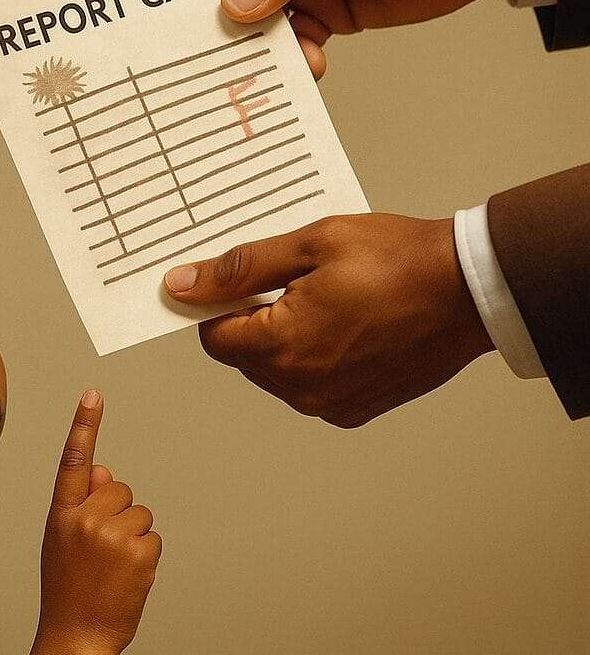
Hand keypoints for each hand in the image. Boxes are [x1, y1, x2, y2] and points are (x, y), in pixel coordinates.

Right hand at [38, 391, 161, 654]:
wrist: (76, 635)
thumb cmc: (69, 588)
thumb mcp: (63, 543)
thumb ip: (80, 505)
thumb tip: (103, 469)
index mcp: (62, 514)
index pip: (73, 461)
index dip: (84, 425)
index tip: (93, 394)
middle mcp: (84, 518)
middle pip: (120, 490)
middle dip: (118, 514)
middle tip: (102, 553)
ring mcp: (111, 534)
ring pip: (139, 515)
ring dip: (133, 537)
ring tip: (112, 569)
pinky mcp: (138, 550)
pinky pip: (152, 537)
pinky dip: (145, 556)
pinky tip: (126, 578)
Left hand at [163, 214, 494, 426]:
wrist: (471, 291)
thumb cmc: (398, 260)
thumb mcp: (310, 245)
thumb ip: (239, 269)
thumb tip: (182, 285)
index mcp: (281, 345)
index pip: (214, 337)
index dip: (221, 305)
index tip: (243, 281)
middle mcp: (300, 387)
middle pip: (242, 357)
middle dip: (255, 320)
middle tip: (299, 283)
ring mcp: (328, 403)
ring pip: (274, 373)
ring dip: (284, 341)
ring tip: (329, 303)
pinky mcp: (353, 410)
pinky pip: (309, 387)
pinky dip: (314, 360)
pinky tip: (347, 327)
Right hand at [169, 0, 521, 79]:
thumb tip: (239, 3)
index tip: (164, 18)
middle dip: (213, 22)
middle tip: (204, 58)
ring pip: (254, 21)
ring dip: (257, 48)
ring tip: (261, 71)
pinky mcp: (325, 8)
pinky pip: (291, 41)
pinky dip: (293, 59)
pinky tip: (309, 67)